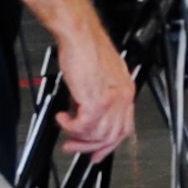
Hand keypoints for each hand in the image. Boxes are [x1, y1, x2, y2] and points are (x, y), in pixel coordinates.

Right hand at [53, 25, 136, 158]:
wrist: (79, 35)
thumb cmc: (86, 48)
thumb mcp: (99, 77)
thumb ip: (98, 97)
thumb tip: (85, 115)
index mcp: (126, 90)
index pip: (124, 128)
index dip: (109, 144)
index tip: (97, 153)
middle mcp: (122, 96)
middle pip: (113, 135)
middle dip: (91, 146)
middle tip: (74, 146)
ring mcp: (111, 98)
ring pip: (99, 134)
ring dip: (79, 137)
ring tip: (66, 130)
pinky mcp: (96, 99)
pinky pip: (84, 125)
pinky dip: (70, 126)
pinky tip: (62, 118)